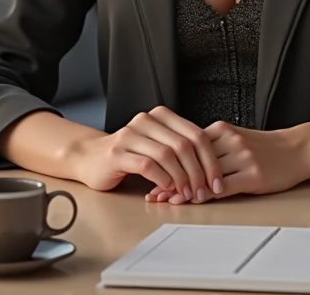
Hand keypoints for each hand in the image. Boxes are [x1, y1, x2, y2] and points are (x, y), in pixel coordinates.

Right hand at [71, 106, 223, 199]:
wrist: (91, 158)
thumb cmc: (130, 155)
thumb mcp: (158, 146)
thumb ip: (180, 150)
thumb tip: (212, 171)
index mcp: (162, 116)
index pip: (196, 134)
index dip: (211, 159)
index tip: (217, 181)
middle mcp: (147, 120)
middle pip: (185, 144)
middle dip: (199, 172)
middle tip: (203, 192)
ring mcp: (131, 134)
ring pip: (167, 154)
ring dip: (182, 178)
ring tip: (186, 194)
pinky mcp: (118, 152)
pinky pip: (147, 165)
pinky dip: (162, 179)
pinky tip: (167, 190)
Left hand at [147, 122, 309, 202]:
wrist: (298, 149)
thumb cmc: (266, 147)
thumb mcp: (236, 138)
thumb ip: (213, 147)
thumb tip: (184, 162)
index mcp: (222, 130)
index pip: (188, 148)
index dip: (169, 163)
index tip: (153, 176)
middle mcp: (230, 140)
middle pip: (193, 162)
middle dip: (172, 179)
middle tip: (156, 194)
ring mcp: (242, 156)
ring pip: (206, 175)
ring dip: (186, 190)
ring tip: (170, 201)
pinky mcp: (253, 173)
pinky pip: (224, 186)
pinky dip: (207, 195)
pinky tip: (197, 202)